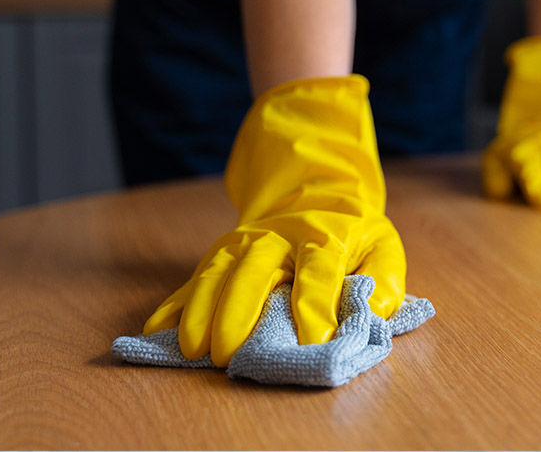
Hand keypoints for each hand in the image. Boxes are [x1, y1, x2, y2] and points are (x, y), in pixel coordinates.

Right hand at [142, 76, 405, 366]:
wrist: (315, 187)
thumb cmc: (352, 229)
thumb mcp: (382, 245)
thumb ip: (385, 280)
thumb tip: (375, 314)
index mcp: (325, 233)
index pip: (319, 270)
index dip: (317, 306)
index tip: (314, 343)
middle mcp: (280, 235)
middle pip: (255, 267)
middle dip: (239, 310)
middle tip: (230, 353)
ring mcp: (246, 240)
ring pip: (218, 269)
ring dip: (200, 307)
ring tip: (191, 348)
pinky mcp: (224, 251)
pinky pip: (195, 276)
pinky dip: (173, 304)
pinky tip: (155, 331)